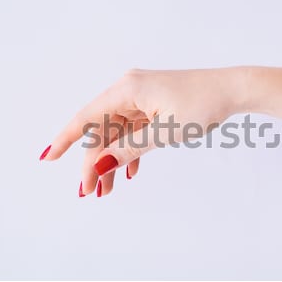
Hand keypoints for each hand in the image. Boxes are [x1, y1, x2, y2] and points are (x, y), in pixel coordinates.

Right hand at [40, 67, 247, 196]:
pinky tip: (131, 170)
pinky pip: (135, 130)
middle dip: (95, 161)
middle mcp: (130, 90)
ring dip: (114, 160)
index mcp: (127, 89)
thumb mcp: (163, 131)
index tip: (48, 158)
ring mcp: (143, 98)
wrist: (233, 90)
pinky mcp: (155, 106)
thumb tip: (98, 164)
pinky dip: (131, 150)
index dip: (66, 139)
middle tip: (92, 192)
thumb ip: (128, 149)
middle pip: (103, 130)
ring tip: (110, 188)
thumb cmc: (202, 104)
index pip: (87, 117)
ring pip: (118, 133)